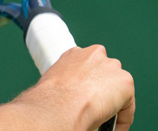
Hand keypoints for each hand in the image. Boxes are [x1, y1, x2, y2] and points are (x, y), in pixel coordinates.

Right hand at [20, 45, 134, 129]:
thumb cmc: (49, 99)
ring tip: (105, 118)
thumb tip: (68, 98)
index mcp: (74, 54)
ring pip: (118, 87)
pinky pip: (127, 104)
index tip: (86, 95)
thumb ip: (67, 83)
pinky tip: (113, 127)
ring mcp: (111, 66)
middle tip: (97, 106)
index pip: (88, 65)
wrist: (59, 105)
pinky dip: (122, 117)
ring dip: (114, 101)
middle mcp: (94, 54)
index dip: (88, 82)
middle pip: (106, 72)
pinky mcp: (125, 81)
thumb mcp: (53, 84)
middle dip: (103, 88)